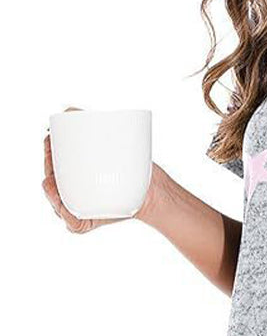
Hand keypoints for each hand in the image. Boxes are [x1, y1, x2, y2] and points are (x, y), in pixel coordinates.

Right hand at [42, 106, 163, 232]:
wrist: (150, 190)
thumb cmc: (129, 166)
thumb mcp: (111, 142)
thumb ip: (88, 125)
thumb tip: (68, 111)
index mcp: (71, 174)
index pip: (53, 163)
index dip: (48, 153)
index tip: (49, 140)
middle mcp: (70, 192)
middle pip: (51, 184)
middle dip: (47, 171)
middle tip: (51, 157)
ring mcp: (76, 208)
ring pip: (58, 204)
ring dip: (51, 195)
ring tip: (51, 183)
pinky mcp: (86, 222)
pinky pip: (73, 224)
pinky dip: (67, 216)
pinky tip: (65, 208)